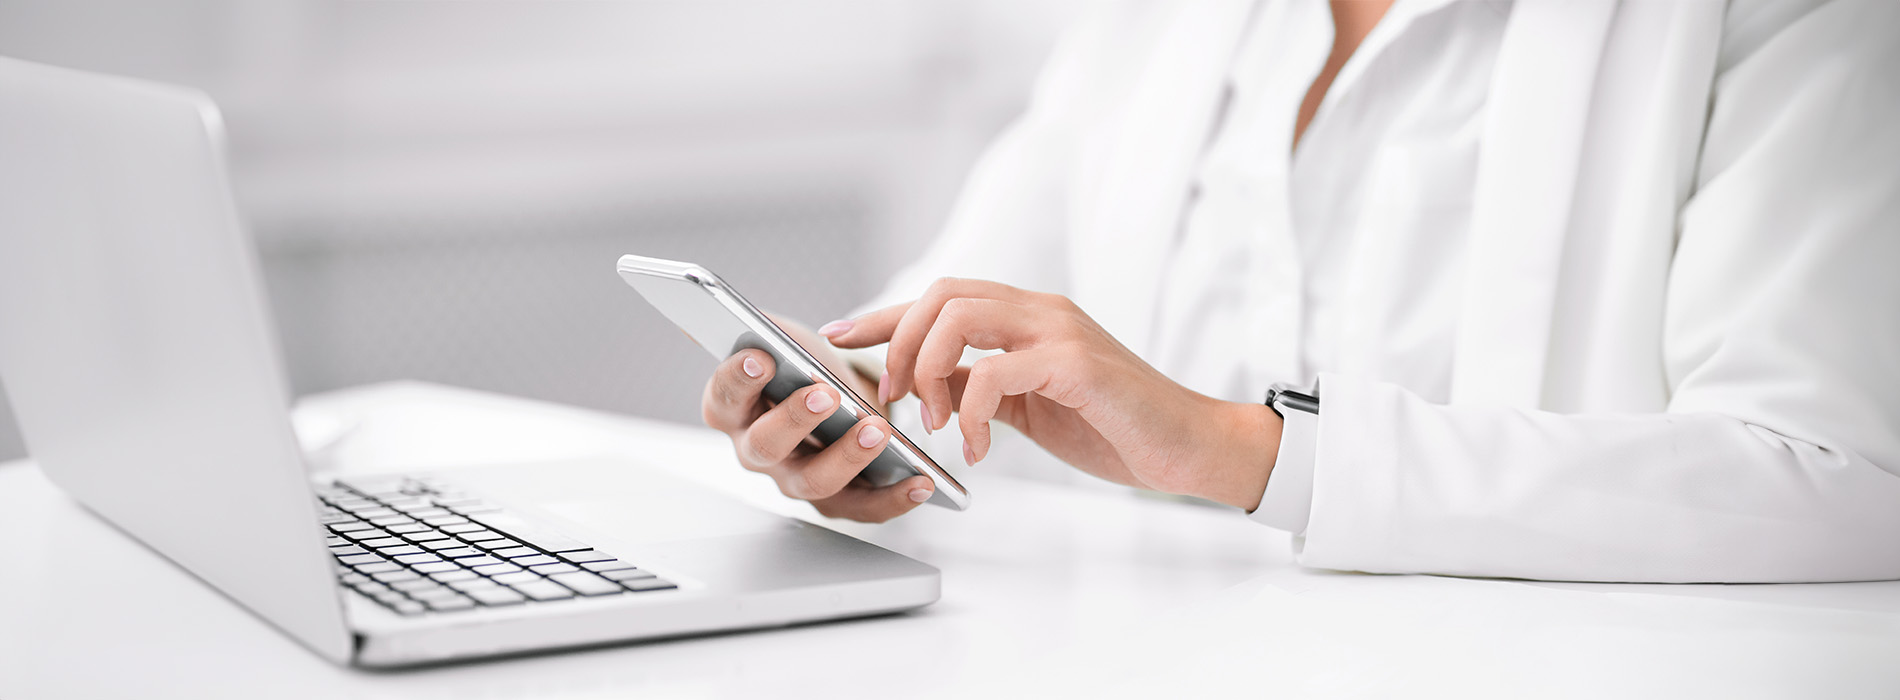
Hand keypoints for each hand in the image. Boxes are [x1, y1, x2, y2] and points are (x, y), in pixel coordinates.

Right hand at [700, 316, 935, 521]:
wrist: (836, 398)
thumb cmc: (801, 367)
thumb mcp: (780, 339)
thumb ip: (756, 329)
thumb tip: (712, 322)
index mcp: (733, 410)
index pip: (723, 397)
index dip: (737, 380)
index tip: (760, 357)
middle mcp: (757, 451)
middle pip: (764, 446)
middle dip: (793, 419)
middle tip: (825, 394)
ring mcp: (795, 480)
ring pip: (813, 482)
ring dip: (847, 458)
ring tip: (879, 431)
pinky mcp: (836, 501)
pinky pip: (862, 508)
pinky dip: (894, 499)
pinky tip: (922, 481)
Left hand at [821, 278, 1280, 509]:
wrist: (1188, 445)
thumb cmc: (1114, 425)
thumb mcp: (1030, 407)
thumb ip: (983, 388)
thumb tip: (930, 389)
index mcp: (1026, 316)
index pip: (940, 297)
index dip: (883, 315)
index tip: (838, 337)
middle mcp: (1039, 310)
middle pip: (940, 294)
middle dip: (898, 344)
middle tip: (895, 400)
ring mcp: (1058, 331)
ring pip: (958, 318)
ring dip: (928, 372)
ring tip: (934, 424)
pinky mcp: (1075, 363)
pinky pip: (994, 374)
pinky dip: (968, 414)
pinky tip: (976, 450)